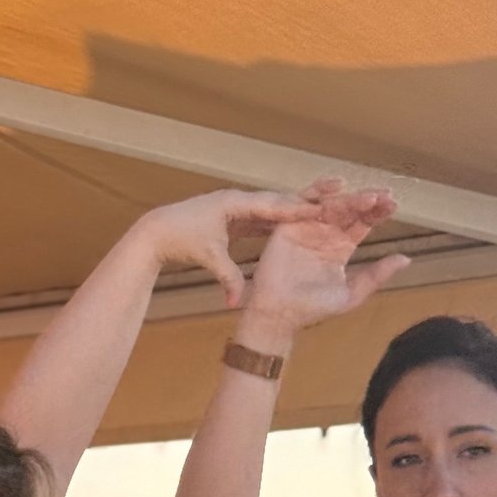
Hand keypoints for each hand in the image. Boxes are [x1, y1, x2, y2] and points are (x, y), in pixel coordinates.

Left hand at [136, 187, 338, 309]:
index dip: (298, 209)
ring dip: (297, 208)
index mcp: (234, 203)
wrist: (158, 231)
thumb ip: (227, 278)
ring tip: (326, 207)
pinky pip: (263, 217)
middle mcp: (239, 200)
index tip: (322, 211)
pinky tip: (298, 224)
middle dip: (306, 199)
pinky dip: (281, 220)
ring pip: (273, 207)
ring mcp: (237, 207)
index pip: (273, 205)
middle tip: (337, 193)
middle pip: (279, 200)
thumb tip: (235, 303)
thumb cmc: (180, 240)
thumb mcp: (208, 258)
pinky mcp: (234, 217)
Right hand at [241, 179, 408, 340]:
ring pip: (331, 203)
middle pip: (349, 209)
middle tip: (385, 195)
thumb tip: (406, 259)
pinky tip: (336, 189)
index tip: (393, 204)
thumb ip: (377, 275)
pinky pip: (303, 204)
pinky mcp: (288, 225)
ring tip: (368, 197)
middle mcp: (325, 233)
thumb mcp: (352, 293)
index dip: (377, 212)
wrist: (279, 315)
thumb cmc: (313, 307)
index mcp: (341, 246)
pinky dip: (318, 193)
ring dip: (349, 197)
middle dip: (367, 200)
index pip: (362, 222)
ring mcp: (306, 226)